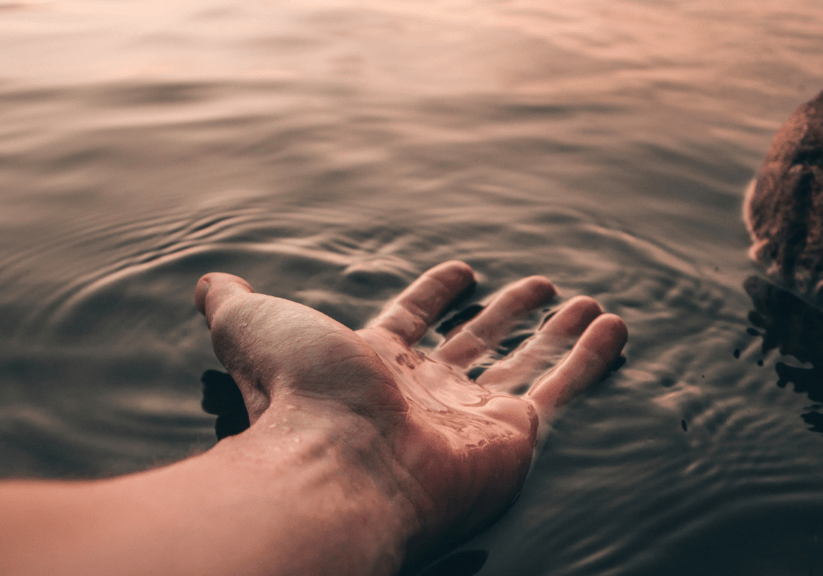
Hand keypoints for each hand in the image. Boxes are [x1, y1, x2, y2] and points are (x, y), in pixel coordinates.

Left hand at [194, 261, 626, 564]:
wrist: (341, 462)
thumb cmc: (298, 395)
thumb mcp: (254, 327)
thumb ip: (236, 306)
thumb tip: (210, 283)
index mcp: (374, 365)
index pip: (412, 321)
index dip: (435, 294)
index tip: (461, 270)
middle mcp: (427, 392)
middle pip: (479, 343)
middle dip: (508, 314)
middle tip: (538, 286)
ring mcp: (472, 414)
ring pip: (527, 362)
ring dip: (558, 332)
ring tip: (587, 303)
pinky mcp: (513, 433)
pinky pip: (562, 387)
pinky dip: (589, 356)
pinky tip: (612, 326)